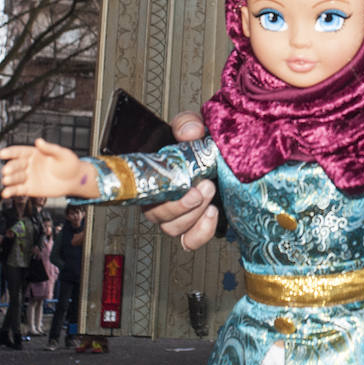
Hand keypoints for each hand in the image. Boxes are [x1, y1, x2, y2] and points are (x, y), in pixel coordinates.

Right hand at [0, 138, 96, 198]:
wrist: (75, 180)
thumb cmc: (69, 164)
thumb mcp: (62, 153)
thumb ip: (50, 148)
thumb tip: (39, 141)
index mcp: (35, 153)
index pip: (19, 152)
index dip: (10, 152)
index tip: (2, 153)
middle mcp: (29, 165)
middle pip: (15, 165)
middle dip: (10, 167)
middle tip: (6, 170)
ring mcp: (28, 177)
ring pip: (15, 178)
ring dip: (9, 179)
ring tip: (6, 180)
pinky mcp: (30, 189)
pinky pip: (18, 190)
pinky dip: (11, 191)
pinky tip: (5, 193)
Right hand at [140, 111, 217, 249]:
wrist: (224, 154)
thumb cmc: (202, 143)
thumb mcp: (194, 126)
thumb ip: (188, 124)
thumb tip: (188, 132)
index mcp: (154, 176)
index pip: (139, 191)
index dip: (152, 191)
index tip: (174, 180)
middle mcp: (161, 198)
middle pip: (156, 215)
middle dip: (180, 204)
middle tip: (204, 185)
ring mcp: (178, 214)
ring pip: (172, 229)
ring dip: (192, 215)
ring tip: (211, 193)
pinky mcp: (196, 225)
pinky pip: (190, 241)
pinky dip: (201, 231)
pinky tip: (212, 213)